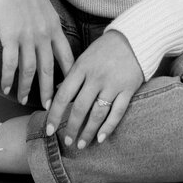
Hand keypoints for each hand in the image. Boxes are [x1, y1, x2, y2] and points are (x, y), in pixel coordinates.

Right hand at [0, 0, 74, 105]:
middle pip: (50, 69)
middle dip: (50, 91)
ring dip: (27, 87)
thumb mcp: (44, 8)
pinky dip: (8, 77)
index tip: (69, 90)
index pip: (67, 57)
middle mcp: (44, 34)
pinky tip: (5, 87)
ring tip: (24, 100)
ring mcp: (27, 35)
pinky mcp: (10, 35)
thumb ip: (47, 25)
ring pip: (30, 69)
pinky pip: (10, 63)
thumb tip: (47, 40)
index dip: (69, 76)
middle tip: (50, 107)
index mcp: (55, 27)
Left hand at [45, 30, 143, 148]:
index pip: (63, 95)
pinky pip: (117, 112)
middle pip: (79, 108)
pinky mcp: (128, 89)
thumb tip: (57, 93)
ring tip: (81, 144)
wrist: (133, 38)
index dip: (54, 115)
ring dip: (88, 132)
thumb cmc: (105, 49)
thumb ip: (73, 76)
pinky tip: (101, 138)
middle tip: (67, 142)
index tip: (48, 130)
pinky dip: (108, 127)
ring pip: (97, 114)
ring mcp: (113, 84)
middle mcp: (96, 77)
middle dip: (71, 128)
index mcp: (81, 68)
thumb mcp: (84, 58)